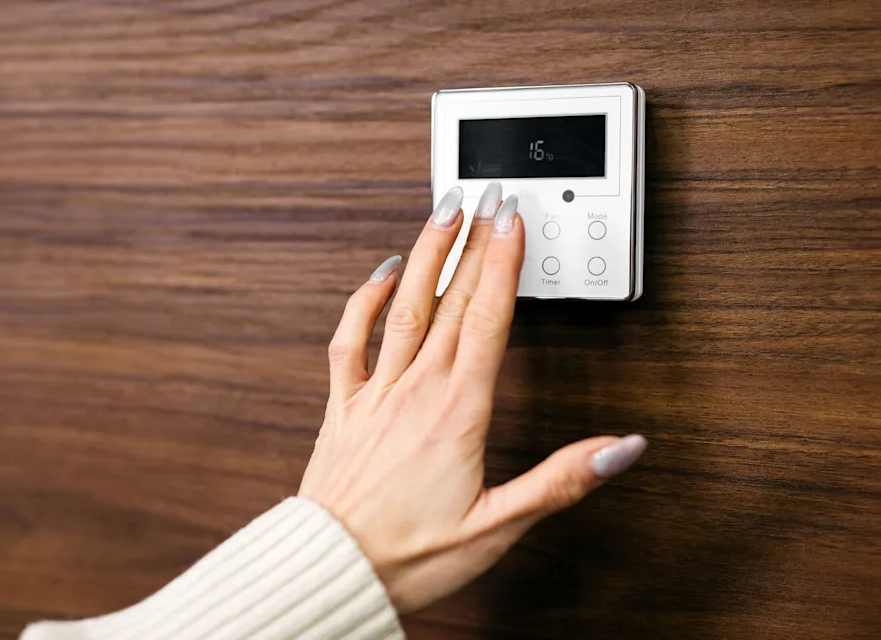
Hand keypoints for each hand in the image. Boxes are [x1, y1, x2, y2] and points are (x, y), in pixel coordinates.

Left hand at [298, 182, 645, 613]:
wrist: (334, 569)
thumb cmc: (411, 554)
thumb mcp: (499, 526)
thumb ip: (560, 480)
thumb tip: (619, 447)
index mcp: (458, 412)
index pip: (487, 319)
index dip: (502, 264)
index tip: (512, 220)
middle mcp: (416, 391)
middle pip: (452, 301)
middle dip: (474, 244)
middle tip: (488, 197)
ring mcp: (376, 393)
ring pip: (403, 307)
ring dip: (425, 254)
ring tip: (443, 212)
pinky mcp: (344, 406)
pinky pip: (349, 340)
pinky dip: (364, 301)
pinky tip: (381, 273)